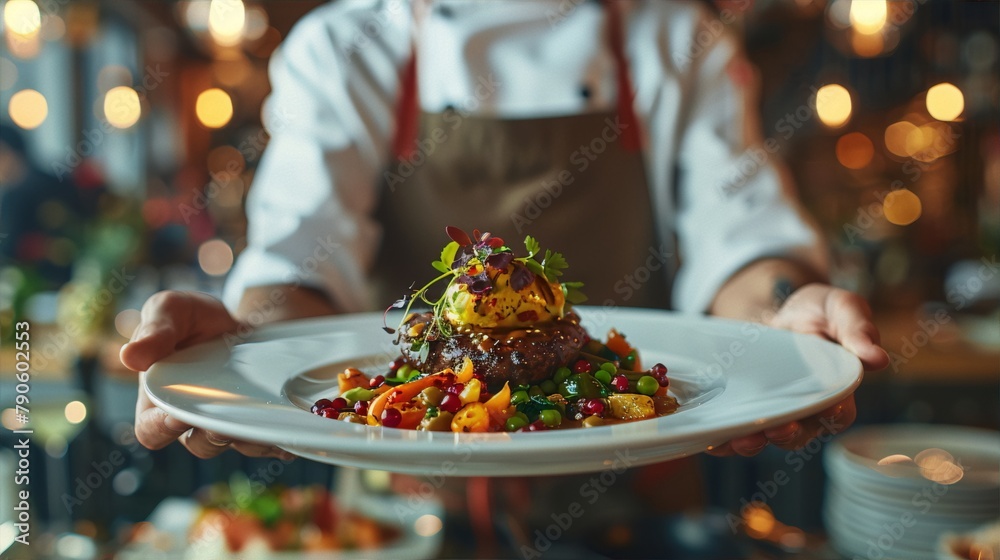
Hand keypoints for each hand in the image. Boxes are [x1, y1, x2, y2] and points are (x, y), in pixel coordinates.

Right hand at [121, 291, 291, 459]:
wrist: (238, 322)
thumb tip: (130, 356)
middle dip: (216, 435)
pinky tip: (292, 434)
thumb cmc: (194, 318)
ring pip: (238, 445)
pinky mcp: (256, 421)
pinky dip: (280, 440)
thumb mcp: (171, 310)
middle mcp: (191, 420)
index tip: (178, 413)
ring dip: (254, 438)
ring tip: (268, 423)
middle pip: (200, 443)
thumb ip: (154, 330)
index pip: (150, 430)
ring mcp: (227, 423)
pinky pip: (267, 441)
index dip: (162, 427)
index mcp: (158, 400)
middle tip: (230, 419)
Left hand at [707, 283, 888, 456]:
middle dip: (787, 435)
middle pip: (799, 435)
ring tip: (740, 438)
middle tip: (774, 429)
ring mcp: (772, 412)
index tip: (824, 411)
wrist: (775, 308)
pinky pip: (732, 431)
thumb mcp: (840, 308)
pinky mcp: (743, 408)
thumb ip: (856, 329)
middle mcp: (805, 411)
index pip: (839, 413)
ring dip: (752, 443)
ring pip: (764, 439)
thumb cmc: (816, 311)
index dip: (833, 415)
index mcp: (835, 392)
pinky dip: (721, 440)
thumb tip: (878, 358)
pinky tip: (711, 437)